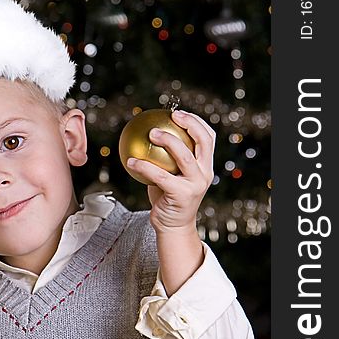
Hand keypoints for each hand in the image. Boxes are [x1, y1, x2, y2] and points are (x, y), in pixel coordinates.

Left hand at [127, 110, 214, 232]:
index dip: (197, 121)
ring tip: (151, 133)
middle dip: (189, 124)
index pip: (208, 138)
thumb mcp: (171, 175)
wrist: (173, 226)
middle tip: (170, 116)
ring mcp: (195, 184)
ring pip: (183, 156)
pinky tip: (130, 161)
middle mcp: (204, 173)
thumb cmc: (168, 197)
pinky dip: (144, 166)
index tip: (178, 112)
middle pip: (203, 141)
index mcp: (205, 166)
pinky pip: (160, 176)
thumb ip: (167, 158)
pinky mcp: (182, 195)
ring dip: (167, 141)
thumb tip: (147, 133)